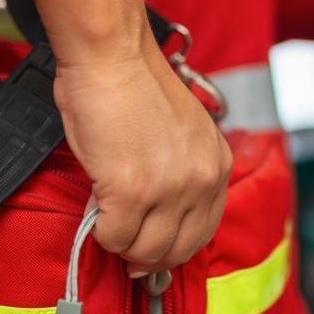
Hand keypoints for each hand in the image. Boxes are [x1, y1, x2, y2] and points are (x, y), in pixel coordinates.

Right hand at [54, 33, 230, 275]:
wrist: (113, 57)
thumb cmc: (136, 86)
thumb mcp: (183, 135)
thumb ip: (181, 174)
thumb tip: (158, 217)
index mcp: (218, 165)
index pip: (204, 232)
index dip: (174, 247)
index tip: (152, 247)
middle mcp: (201, 180)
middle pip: (177, 249)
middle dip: (148, 256)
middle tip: (125, 247)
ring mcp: (169, 189)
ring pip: (146, 251)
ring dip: (123, 244)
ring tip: (108, 224)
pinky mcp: (132, 192)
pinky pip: (115, 237)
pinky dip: (100, 232)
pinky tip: (95, 212)